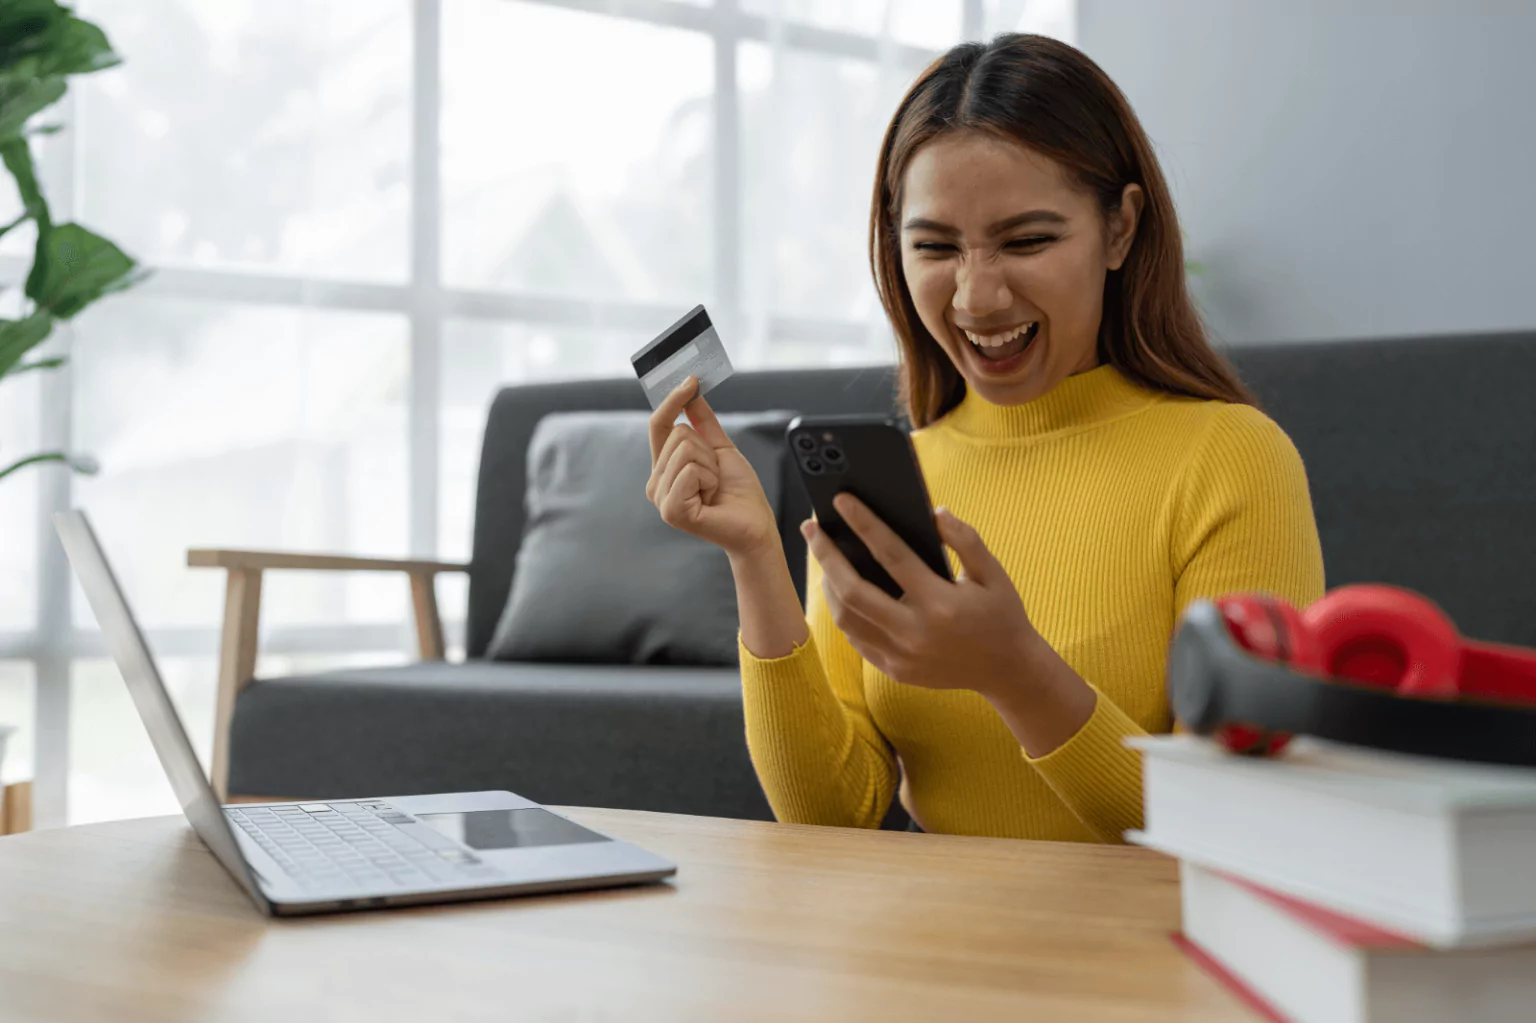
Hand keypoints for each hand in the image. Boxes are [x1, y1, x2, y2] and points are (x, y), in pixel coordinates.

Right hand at [646, 375, 779, 558]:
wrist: (756, 525)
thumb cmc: (738, 491)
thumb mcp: (721, 447)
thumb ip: (703, 421)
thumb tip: (691, 389)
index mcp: (664, 468)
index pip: (659, 424)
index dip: (672, 400)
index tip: (691, 379)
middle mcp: (656, 483)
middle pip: (677, 433)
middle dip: (707, 449)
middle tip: (716, 475)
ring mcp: (661, 499)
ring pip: (685, 449)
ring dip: (711, 466)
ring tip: (714, 488)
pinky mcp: (671, 511)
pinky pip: (689, 471)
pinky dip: (709, 479)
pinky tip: (711, 498)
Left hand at [803, 494, 1043, 695]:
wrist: (1008, 672)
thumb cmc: (1001, 615)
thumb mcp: (993, 573)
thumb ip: (966, 540)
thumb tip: (935, 512)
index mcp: (940, 604)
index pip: (891, 555)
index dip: (863, 523)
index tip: (841, 500)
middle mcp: (915, 633)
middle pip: (852, 590)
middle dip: (826, 555)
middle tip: (811, 528)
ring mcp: (902, 656)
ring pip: (846, 618)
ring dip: (829, 585)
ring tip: (825, 558)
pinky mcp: (895, 671)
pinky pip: (857, 639)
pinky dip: (844, 612)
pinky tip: (842, 590)